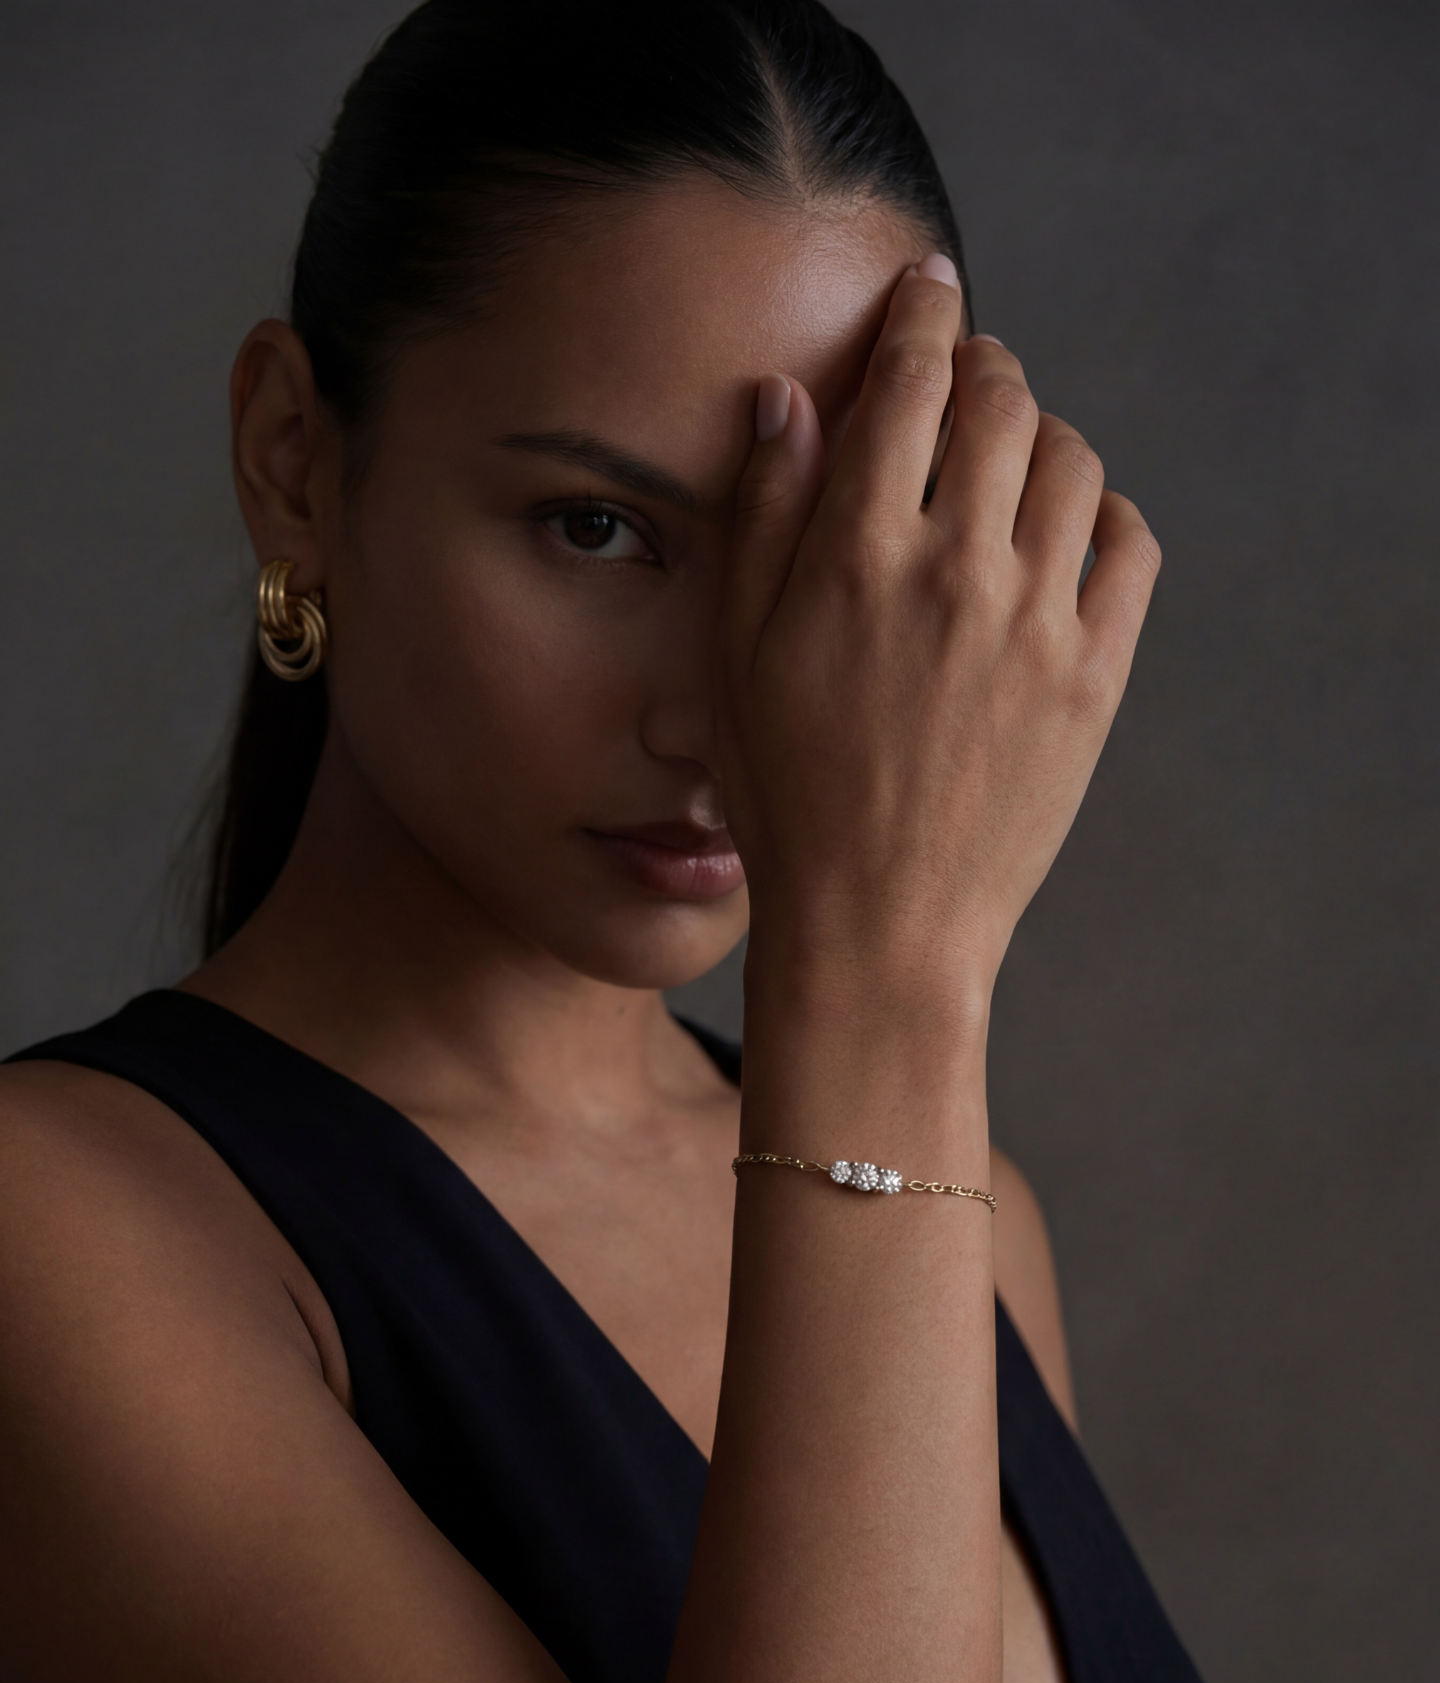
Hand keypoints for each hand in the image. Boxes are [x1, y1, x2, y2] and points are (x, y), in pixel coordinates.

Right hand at [722, 256, 1160, 1002]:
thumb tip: (788, 399)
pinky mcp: (1096, 678)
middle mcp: (958, 569)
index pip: (910, 381)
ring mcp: (1039, 622)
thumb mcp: (735, 658)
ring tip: (1013, 464)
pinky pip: (1131, 548)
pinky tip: (1073, 534)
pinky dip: (1109, 516)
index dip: (923, 316)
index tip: (931, 291)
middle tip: (970, 383)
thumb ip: (762, 518)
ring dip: (1044, 437)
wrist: (881, 924)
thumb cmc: (787, 798)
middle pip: (1003, 401)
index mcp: (859, 555)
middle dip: (986, 369)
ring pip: (1072, 462)